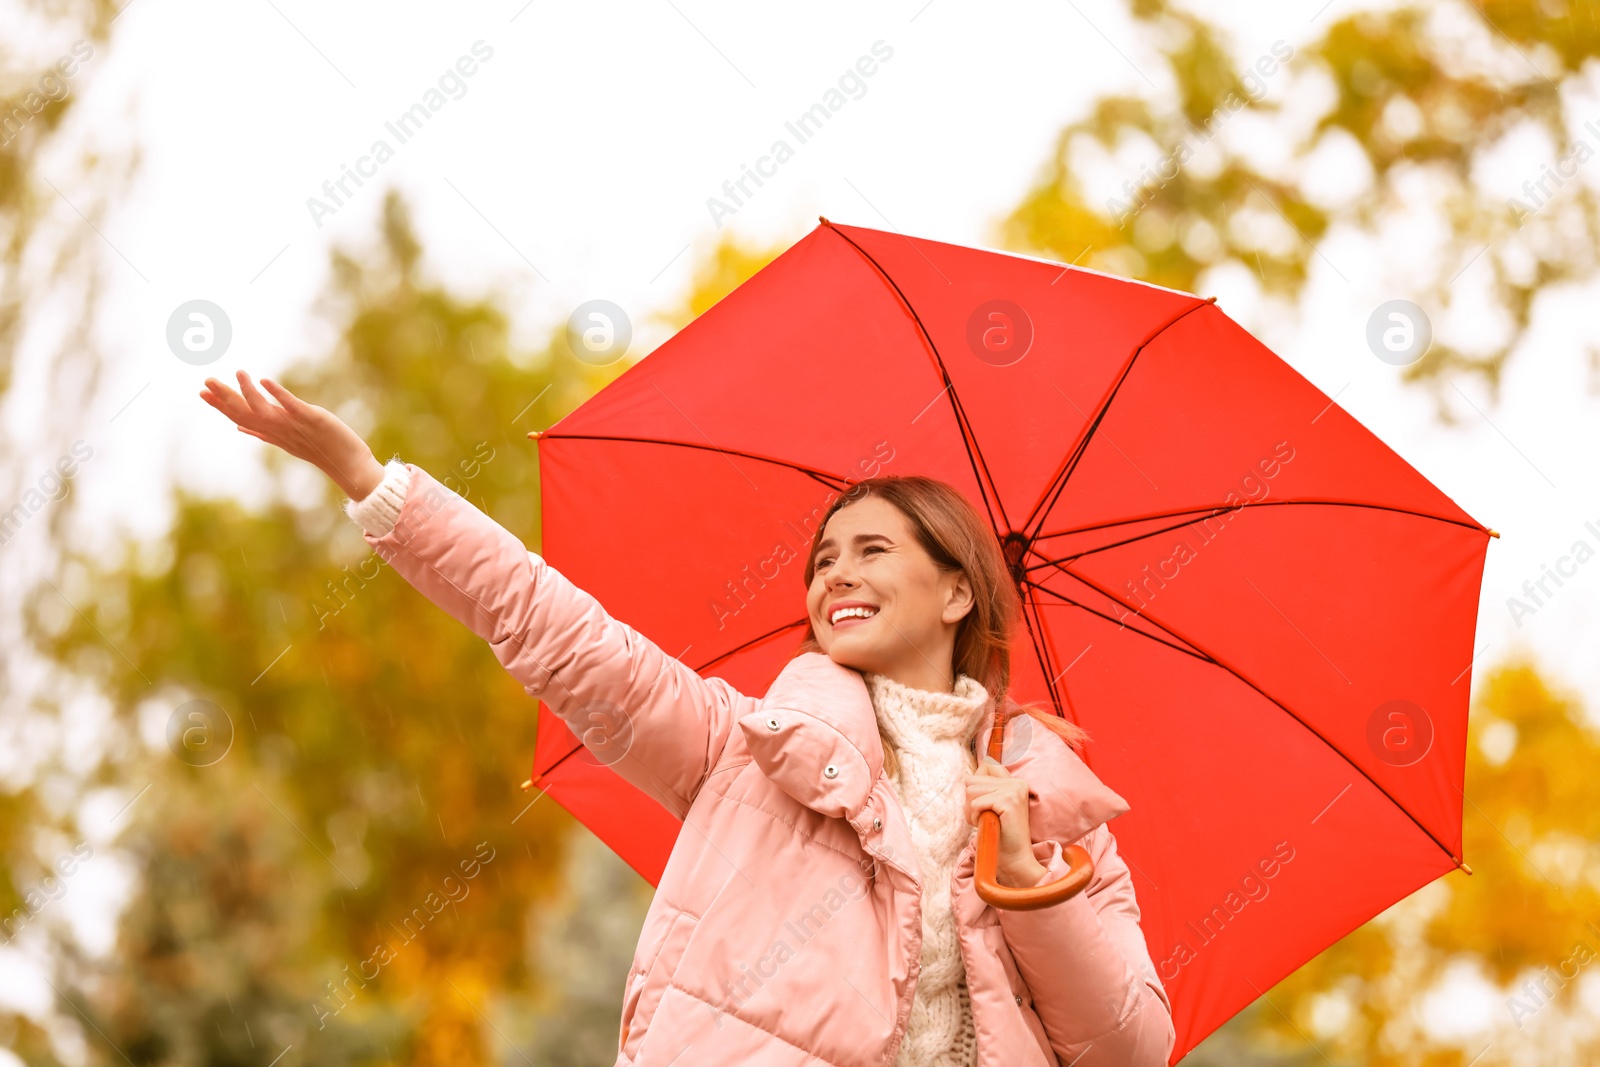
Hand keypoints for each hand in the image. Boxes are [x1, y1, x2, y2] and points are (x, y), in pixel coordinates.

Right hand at [200, 371, 384, 500]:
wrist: (347, 465)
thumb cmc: (319, 450)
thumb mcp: (287, 439)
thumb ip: (263, 430)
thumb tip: (239, 427)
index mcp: (271, 432)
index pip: (240, 417)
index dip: (220, 405)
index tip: (201, 392)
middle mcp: (278, 430)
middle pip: (245, 413)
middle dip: (225, 397)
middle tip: (206, 381)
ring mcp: (294, 426)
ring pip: (264, 410)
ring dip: (249, 392)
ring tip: (238, 372)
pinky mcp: (312, 419)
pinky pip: (292, 406)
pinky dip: (278, 394)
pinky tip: (265, 380)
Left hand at [965, 758, 1046, 887]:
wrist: (1015, 860)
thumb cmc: (1001, 836)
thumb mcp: (993, 807)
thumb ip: (987, 788)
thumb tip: (972, 773)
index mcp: (1015, 782)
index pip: (985, 766)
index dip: (976, 786)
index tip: (985, 804)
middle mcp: (1017, 782)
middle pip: (972, 780)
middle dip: (971, 802)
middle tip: (985, 818)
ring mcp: (1014, 791)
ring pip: (971, 790)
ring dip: (972, 811)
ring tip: (987, 822)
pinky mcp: (1008, 801)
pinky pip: (976, 803)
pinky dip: (975, 817)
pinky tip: (988, 826)